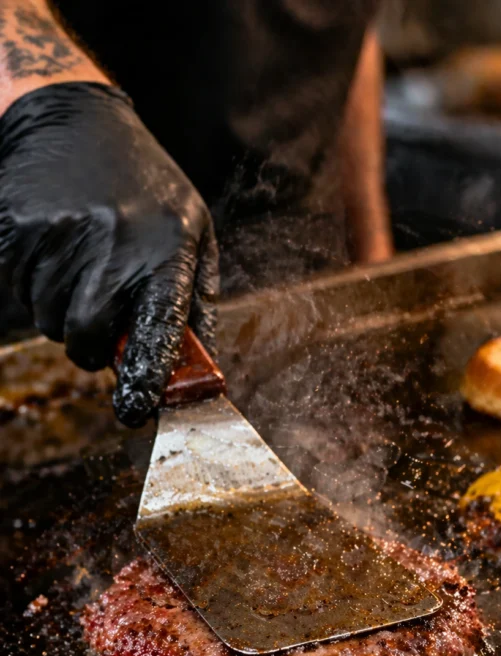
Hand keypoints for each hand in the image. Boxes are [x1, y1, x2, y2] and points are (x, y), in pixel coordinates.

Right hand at [0, 82, 218, 425]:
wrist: (72, 117)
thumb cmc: (144, 187)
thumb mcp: (191, 231)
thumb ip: (195, 303)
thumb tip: (200, 371)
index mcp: (166, 249)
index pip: (158, 333)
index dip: (145, 379)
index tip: (134, 410)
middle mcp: (114, 245)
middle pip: (87, 341)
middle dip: (91, 346)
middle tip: (99, 319)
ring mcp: (61, 237)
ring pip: (49, 322)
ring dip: (62, 311)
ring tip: (80, 262)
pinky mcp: (17, 232)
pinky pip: (20, 293)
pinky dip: (34, 285)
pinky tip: (54, 249)